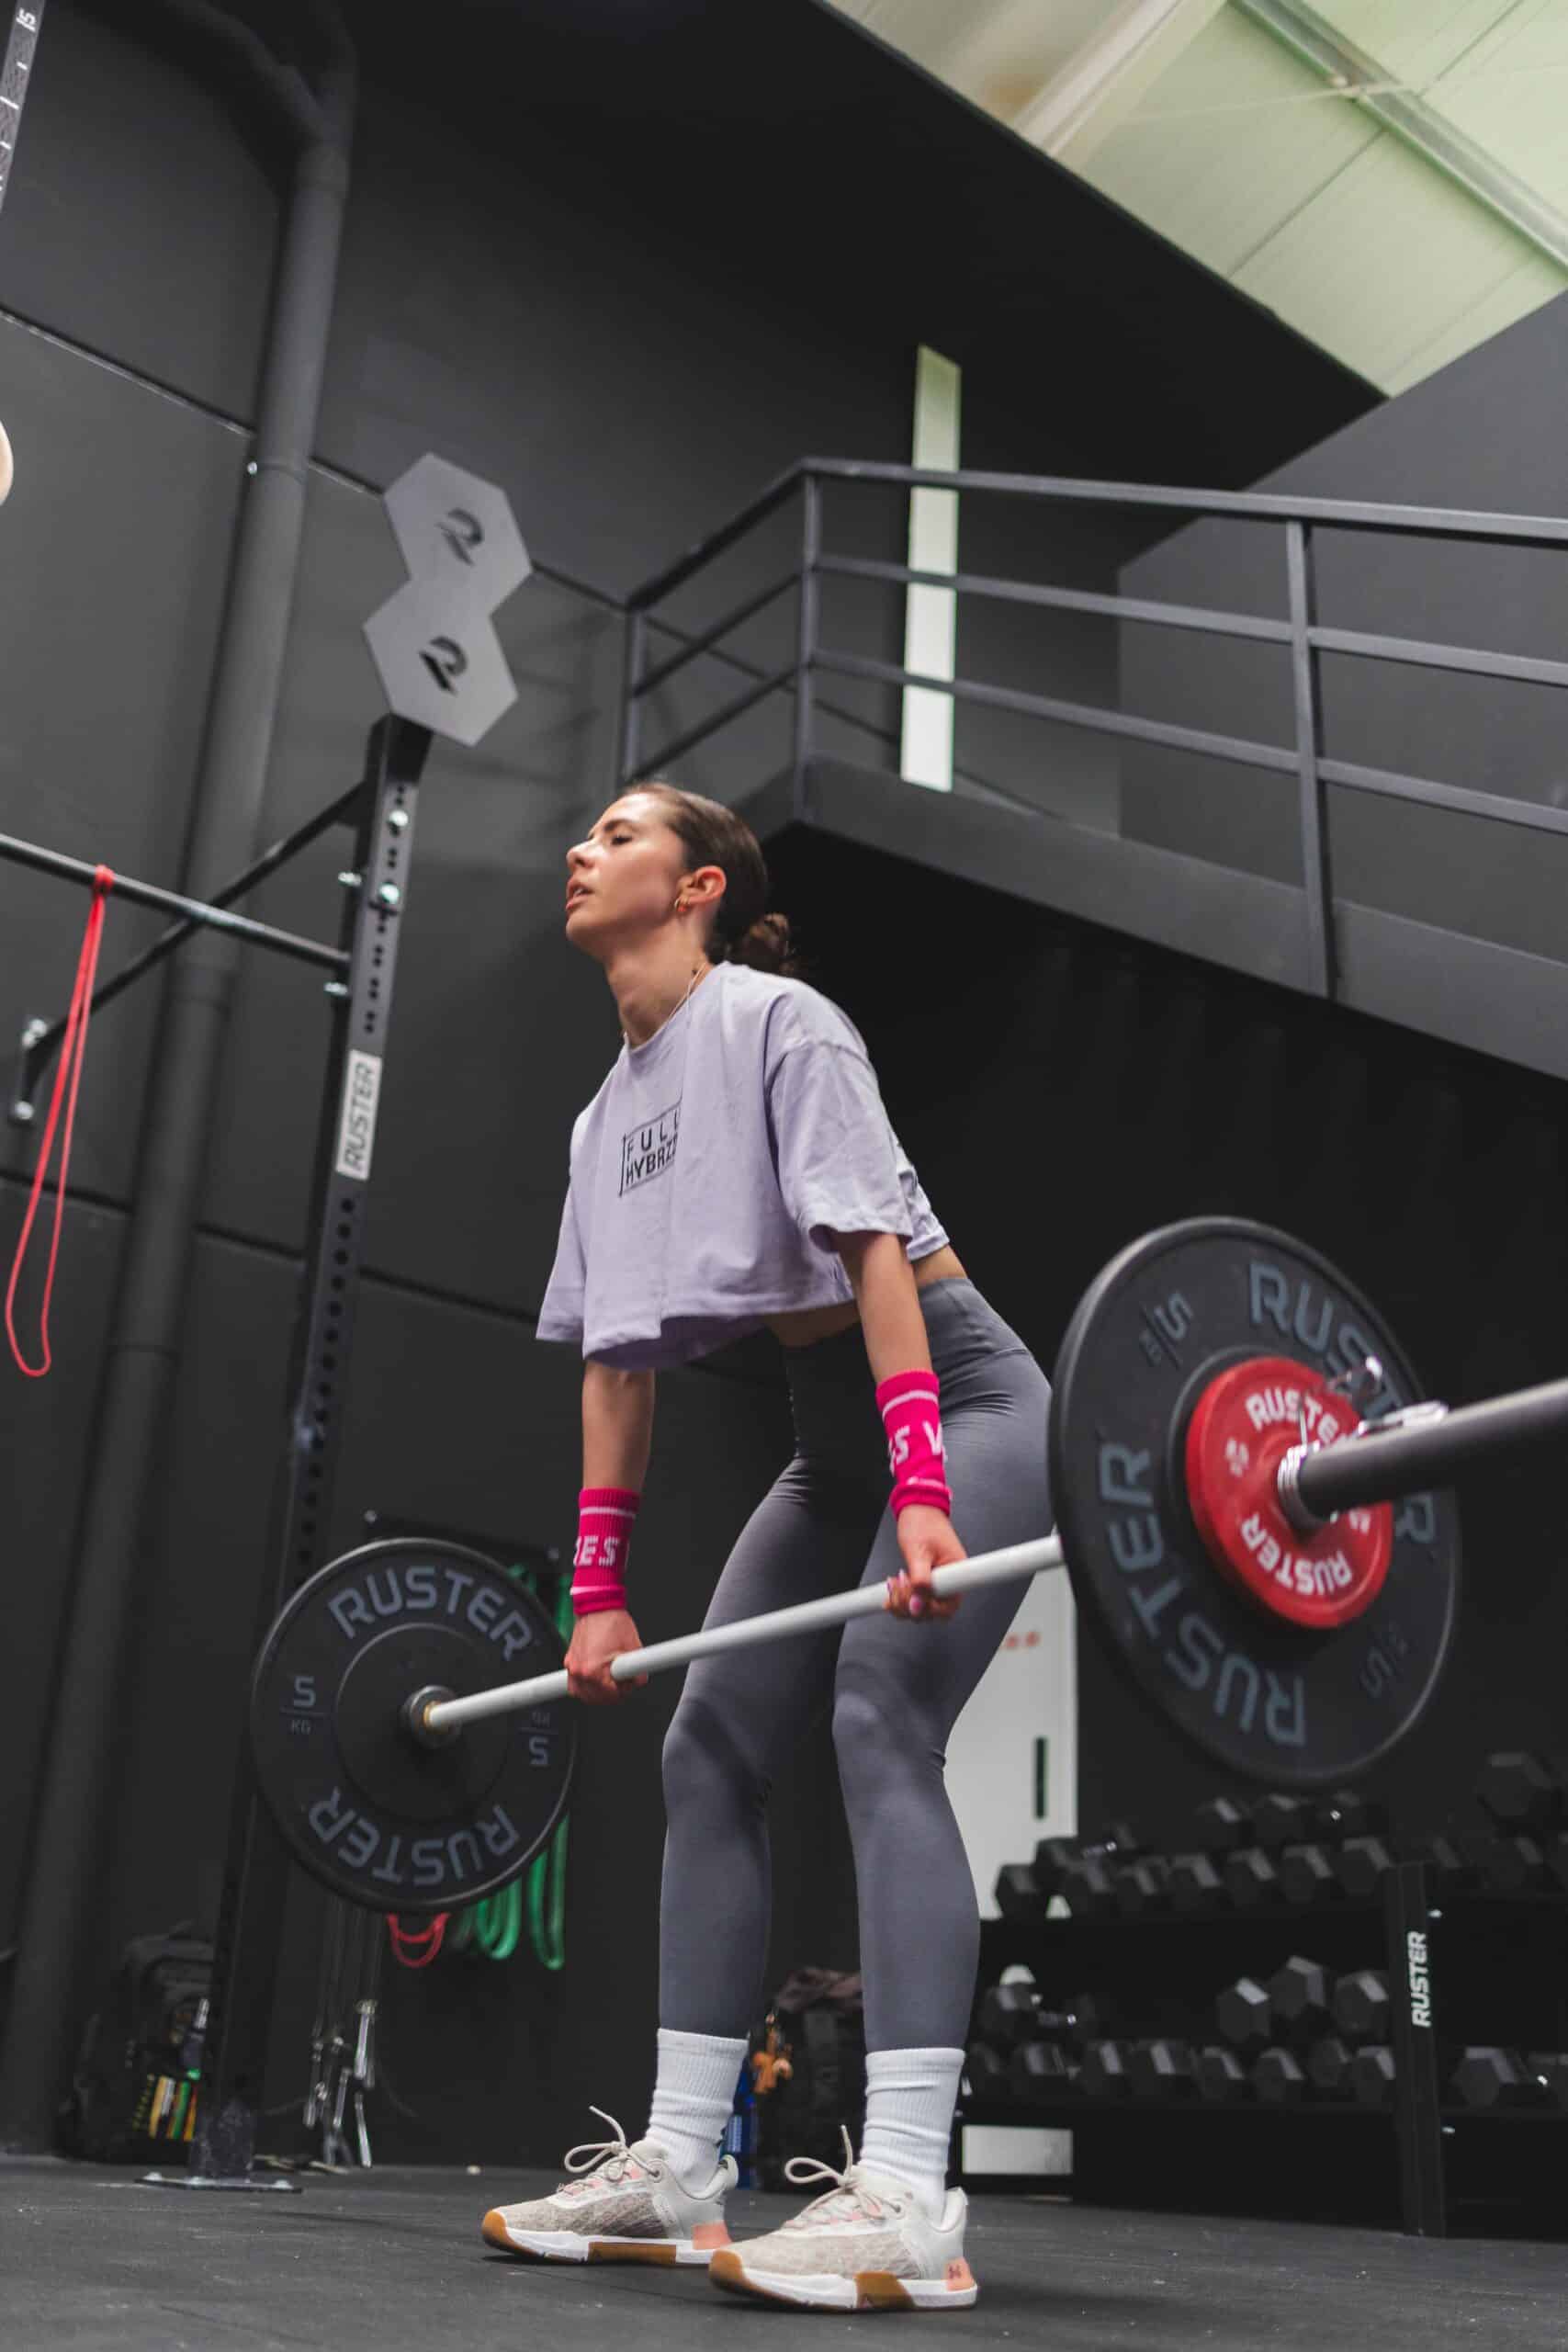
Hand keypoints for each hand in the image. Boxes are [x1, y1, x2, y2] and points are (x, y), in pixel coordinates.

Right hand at [564, 1606, 647, 1704]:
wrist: (597, 1604)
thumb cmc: (612, 1621)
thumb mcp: (633, 1647)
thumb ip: (638, 1669)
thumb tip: (638, 1680)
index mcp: (594, 1670)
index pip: (610, 1696)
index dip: (624, 1692)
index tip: (629, 1685)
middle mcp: (579, 1670)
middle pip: (594, 1698)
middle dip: (610, 1695)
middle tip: (622, 1686)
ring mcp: (572, 1666)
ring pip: (581, 1694)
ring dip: (595, 1694)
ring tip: (609, 1685)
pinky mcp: (569, 1660)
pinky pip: (574, 1683)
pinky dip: (584, 1686)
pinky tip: (595, 1681)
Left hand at [885, 1506, 965, 1621]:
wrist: (918, 1507)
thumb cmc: (923, 1523)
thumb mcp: (918, 1552)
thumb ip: (919, 1581)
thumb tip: (917, 1606)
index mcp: (957, 1572)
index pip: (949, 1606)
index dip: (929, 1609)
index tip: (913, 1600)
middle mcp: (951, 1579)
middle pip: (933, 1611)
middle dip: (910, 1604)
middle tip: (898, 1587)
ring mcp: (938, 1581)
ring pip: (922, 1607)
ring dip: (903, 1601)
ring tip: (893, 1584)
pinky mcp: (927, 1580)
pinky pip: (916, 1598)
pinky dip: (902, 1597)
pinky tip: (893, 1587)